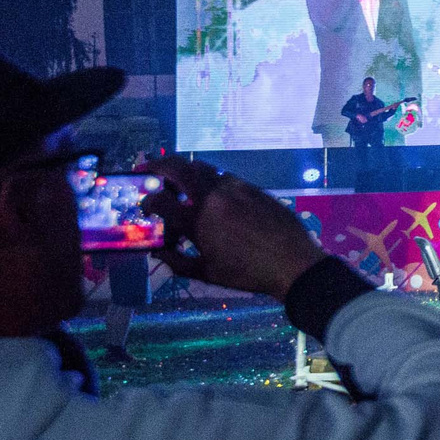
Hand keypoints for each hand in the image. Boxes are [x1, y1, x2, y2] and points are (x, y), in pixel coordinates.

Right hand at [143, 158, 329, 301]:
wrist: (293, 263)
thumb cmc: (247, 273)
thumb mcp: (206, 272)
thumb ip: (177, 261)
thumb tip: (158, 251)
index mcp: (198, 219)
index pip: (160, 200)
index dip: (147, 202)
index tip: (146, 208)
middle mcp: (214, 196)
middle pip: (179, 167)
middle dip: (158, 166)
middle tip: (149, 170)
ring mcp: (236, 187)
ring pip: (203, 168)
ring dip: (186, 171)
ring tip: (179, 183)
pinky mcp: (253, 187)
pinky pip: (224, 177)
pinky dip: (210, 181)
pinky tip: (211, 195)